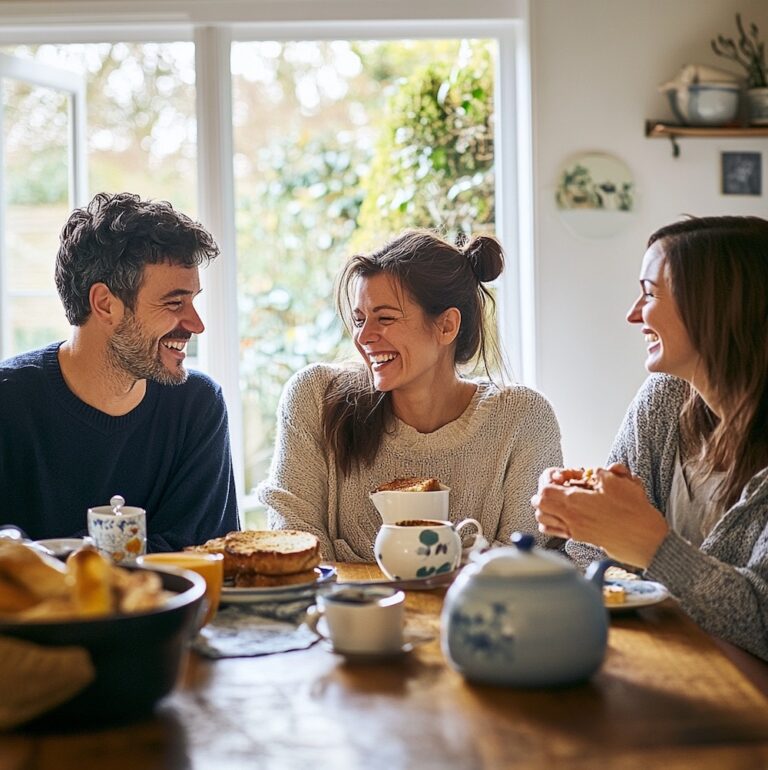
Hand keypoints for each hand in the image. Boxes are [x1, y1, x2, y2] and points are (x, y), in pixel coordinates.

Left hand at [531, 465, 669, 567]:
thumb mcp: (614, 481)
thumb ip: (596, 473)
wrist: (643, 537)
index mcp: (574, 502)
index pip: (544, 490)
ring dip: (545, 507)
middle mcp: (570, 518)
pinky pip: (553, 530)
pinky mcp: (579, 538)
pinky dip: (551, 521)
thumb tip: (589, 472)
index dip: (548, 479)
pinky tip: (563, 513)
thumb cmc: (631, 511)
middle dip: (544, 492)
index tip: (560, 476)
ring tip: (558, 499)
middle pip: (538, 505)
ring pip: (542, 519)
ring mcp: (573, 530)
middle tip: (558, 485)